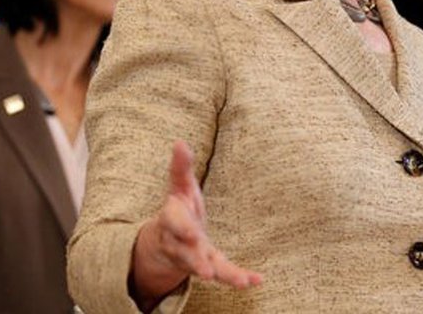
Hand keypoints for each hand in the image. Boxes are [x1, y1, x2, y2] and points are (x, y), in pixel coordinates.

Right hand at [130, 140, 261, 308]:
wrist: (166, 242)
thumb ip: (181, 167)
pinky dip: (239, 278)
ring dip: (223, 275)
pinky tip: (256, 280)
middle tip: (207, 270)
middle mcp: (179, 244)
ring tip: (241, 281)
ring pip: (205, 269)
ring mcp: (193, 259)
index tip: (193, 235)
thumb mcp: (179, 187)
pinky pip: (223, 275)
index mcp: (172, 220)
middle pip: (186, 253)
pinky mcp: (209, 267)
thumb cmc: (178, 209)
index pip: (174, 224)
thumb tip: (180, 142)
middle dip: (196, 260)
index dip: (183, 230)